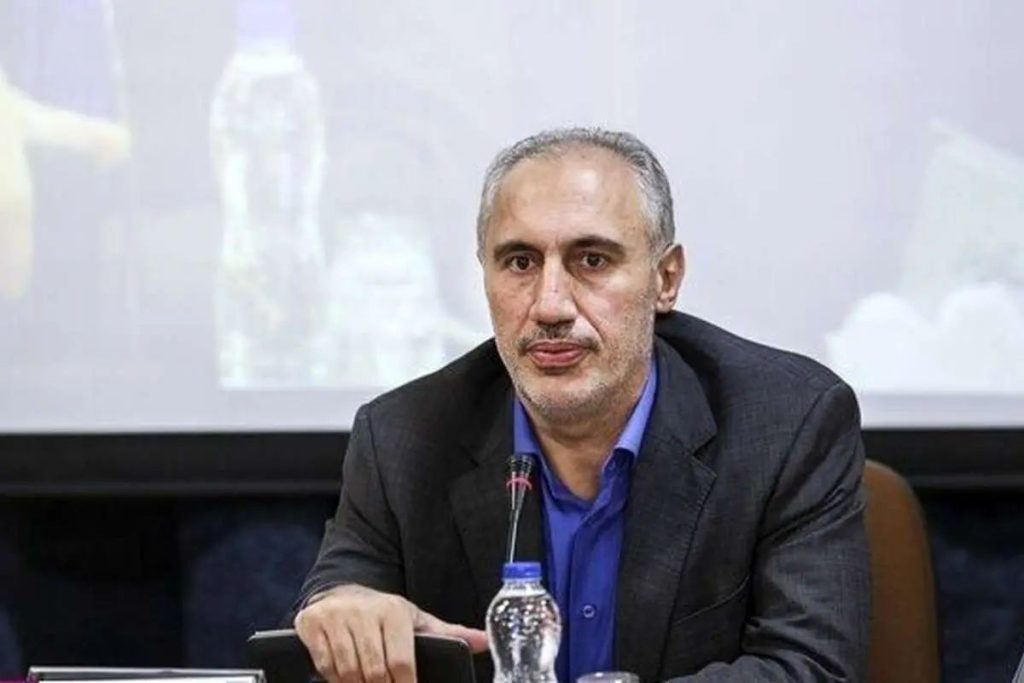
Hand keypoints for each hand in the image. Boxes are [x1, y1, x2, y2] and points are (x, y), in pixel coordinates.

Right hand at [294, 584, 487, 682]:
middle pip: (374, 672)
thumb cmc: (383, 614)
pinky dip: (333, 678)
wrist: (341, 593)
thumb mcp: (415, 619)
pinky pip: (324, 665)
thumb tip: (485, 641)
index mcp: (393, 611)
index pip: (401, 663)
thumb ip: (448, 633)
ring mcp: (336, 617)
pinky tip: (343, 677)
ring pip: (346, 672)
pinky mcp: (311, 623)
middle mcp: (364, 611)